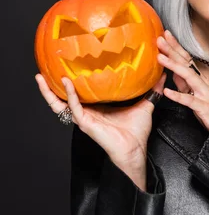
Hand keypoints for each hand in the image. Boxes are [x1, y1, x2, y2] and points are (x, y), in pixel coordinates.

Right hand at [34, 72, 166, 167]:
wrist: (135, 149)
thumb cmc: (136, 132)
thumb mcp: (145, 104)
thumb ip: (151, 89)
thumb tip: (161, 75)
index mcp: (96, 107)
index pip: (78, 93)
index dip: (70, 81)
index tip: (66, 65)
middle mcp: (86, 111)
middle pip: (62, 98)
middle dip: (50, 86)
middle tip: (42, 72)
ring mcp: (83, 117)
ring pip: (59, 104)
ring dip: (49, 91)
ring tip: (41, 77)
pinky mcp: (85, 122)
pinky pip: (73, 106)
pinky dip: (69, 94)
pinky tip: (67, 83)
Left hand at [157, 30, 208, 131]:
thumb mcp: (195, 93)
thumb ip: (184, 82)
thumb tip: (172, 71)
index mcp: (199, 78)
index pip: (186, 59)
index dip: (176, 47)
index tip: (165, 35)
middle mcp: (202, 82)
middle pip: (185, 63)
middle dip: (172, 50)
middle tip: (160, 39)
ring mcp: (203, 93)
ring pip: (188, 77)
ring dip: (173, 66)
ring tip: (160, 58)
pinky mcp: (203, 106)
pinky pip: (189, 100)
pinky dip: (178, 96)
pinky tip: (167, 92)